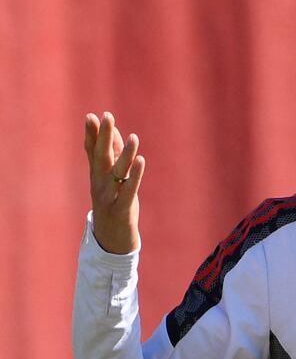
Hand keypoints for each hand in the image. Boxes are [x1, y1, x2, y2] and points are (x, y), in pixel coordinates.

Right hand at [84, 111, 144, 253]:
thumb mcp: (110, 182)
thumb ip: (112, 158)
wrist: (111, 242)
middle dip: (103, 136)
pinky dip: (135, 176)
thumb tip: (117, 133)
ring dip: (125, 154)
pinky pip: (129, 190)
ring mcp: (109, 197)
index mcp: (96, 176)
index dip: (91, 134)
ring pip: (117, 172)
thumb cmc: (113, 206)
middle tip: (106, 116)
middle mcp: (99, 184)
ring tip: (133, 137)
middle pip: (101, 157)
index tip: (91, 116)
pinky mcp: (122, 209)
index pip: (92, 151)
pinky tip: (140, 161)